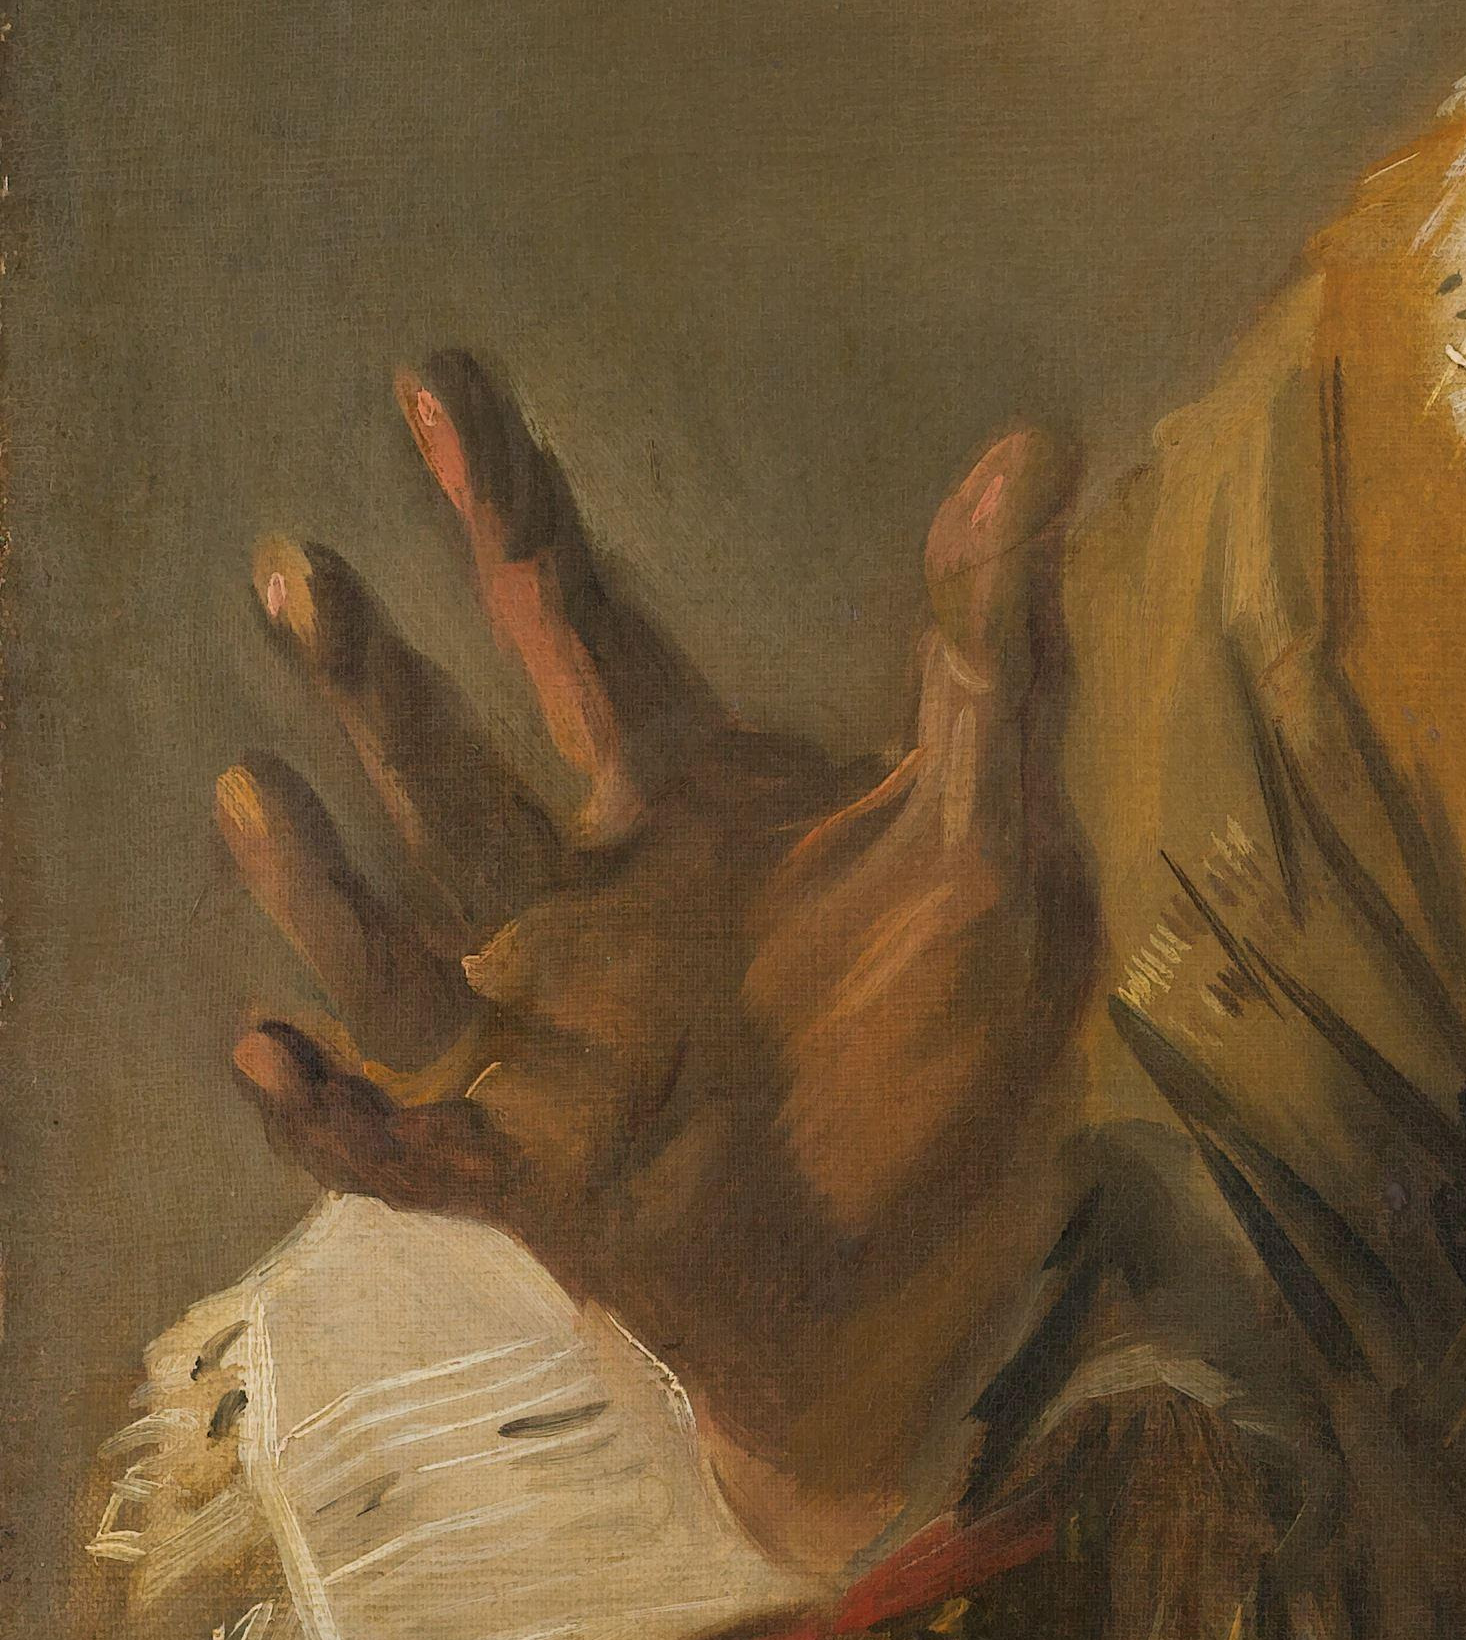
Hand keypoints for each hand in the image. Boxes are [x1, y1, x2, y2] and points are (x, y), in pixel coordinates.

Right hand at [213, 355, 1097, 1552]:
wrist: (952, 1260)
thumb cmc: (967, 1029)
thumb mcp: (1003, 826)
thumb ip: (998, 649)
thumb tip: (1034, 442)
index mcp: (687, 793)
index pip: (576, 618)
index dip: (506, 503)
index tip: (437, 379)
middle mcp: (588, 897)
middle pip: (455, 766)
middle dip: (374, 673)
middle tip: (292, 566)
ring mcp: (549, 1038)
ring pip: (403, 947)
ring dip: (326, 884)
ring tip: (258, 795)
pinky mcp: (541, 1177)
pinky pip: (405, 1145)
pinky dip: (330, 1115)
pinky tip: (264, 1052)